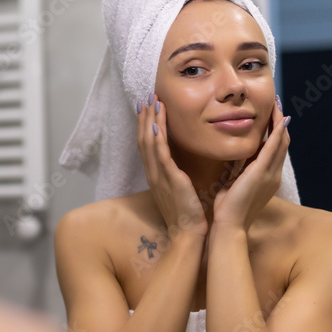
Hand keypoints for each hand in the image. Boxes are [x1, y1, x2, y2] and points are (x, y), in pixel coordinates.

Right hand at [139, 93, 208, 240]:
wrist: (188, 233)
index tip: (148, 109)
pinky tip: (158, 123)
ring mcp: (158, 175)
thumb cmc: (187, 214)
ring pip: (149, 142)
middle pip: (143, 140)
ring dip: (150, 121)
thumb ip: (178, 176)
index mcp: (156, 175)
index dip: (146, 126)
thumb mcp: (180, 190)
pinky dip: (157, 136)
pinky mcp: (169, 178)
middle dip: (145, 118)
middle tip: (146, 98)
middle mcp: (153, 173)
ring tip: (152, 102)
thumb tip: (183, 166)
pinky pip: (160, 153)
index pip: (147, 145)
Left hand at [211, 98, 289, 231]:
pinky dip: (277, 132)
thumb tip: (233, 160)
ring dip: (280, 123)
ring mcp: (270, 174)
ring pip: (281, 143)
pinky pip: (273, 148)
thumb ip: (237, 171)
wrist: (229, 225)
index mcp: (266, 178)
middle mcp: (273, 175)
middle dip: (280, 123)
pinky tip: (279, 119)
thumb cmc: (228, 209)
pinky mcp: (262, 173)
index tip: (272, 116)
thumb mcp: (234, 184)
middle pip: (282, 143)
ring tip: (277, 106)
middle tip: (277, 105)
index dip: (274, 132)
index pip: (274, 150)